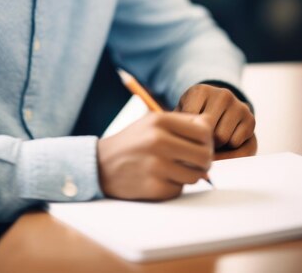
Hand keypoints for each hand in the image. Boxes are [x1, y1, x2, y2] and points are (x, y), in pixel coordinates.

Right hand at [97, 111, 212, 200]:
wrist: (101, 165)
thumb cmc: (133, 142)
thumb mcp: (152, 122)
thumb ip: (183, 122)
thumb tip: (210, 125)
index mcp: (160, 120)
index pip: (204, 131)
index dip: (207, 140)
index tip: (200, 145)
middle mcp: (158, 141)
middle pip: (205, 156)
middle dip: (203, 161)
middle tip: (194, 161)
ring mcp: (156, 165)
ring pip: (196, 175)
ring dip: (189, 174)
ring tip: (174, 168)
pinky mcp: (154, 187)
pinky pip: (180, 190)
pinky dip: (174, 186)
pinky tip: (160, 178)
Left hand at [174, 84, 254, 149]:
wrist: (219, 110)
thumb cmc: (195, 115)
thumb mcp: (182, 114)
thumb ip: (180, 124)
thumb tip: (183, 142)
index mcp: (200, 90)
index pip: (189, 118)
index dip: (186, 131)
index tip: (185, 132)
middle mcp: (222, 94)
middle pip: (206, 129)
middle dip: (201, 139)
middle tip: (199, 139)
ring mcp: (238, 105)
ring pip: (221, 138)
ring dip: (215, 144)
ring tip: (211, 138)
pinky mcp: (250, 119)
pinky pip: (236, 143)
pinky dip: (230, 146)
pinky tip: (226, 139)